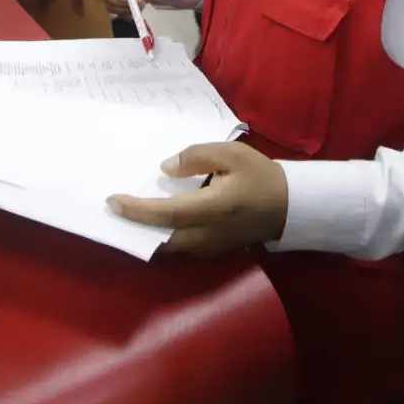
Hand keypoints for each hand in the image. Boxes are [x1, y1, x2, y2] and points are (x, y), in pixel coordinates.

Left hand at [108, 143, 288, 255]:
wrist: (291, 205)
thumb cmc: (260, 176)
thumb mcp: (232, 154)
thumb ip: (196, 157)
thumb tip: (165, 169)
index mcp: (212, 209)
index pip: (166, 214)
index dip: (137, 210)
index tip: (112, 200)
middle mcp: (207, 235)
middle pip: (161, 238)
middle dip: (134, 226)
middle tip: (112, 211)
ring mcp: (210, 247)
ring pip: (169, 246)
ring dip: (147, 232)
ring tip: (128, 214)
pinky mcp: (212, 249)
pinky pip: (179, 246)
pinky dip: (162, 235)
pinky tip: (154, 219)